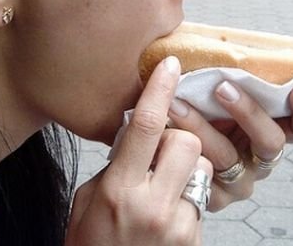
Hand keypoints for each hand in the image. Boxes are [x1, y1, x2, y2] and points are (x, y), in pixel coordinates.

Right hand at [66, 57, 212, 244]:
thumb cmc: (90, 243)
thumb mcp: (89, 199)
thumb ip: (116, 165)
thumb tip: (140, 134)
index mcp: (119, 190)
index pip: (144, 127)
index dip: (159, 90)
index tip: (170, 64)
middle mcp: (151, 205)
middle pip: (186, 141)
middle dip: (178, 138)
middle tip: (159, 152)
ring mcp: (178, 225)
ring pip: (202, 167)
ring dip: (187, 167)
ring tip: (164, 186)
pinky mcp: (194, 239)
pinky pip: (203, 197)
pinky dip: (188, 196)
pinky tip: (167, 212)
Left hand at [166, 81, 292, 210]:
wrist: (160, 143)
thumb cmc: (192, 107)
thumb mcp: (214, 91)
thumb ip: (227, 74)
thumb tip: (228, 43)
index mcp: (270, 132)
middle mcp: (260, 160)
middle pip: (271, 142)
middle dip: (249, 112)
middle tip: (222, 87)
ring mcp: (238, 182)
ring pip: (230, 158)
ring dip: (203, 128)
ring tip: (175, 104)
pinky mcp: (212, 198)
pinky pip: (202, 176)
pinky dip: (183, 153)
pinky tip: (166, 134)